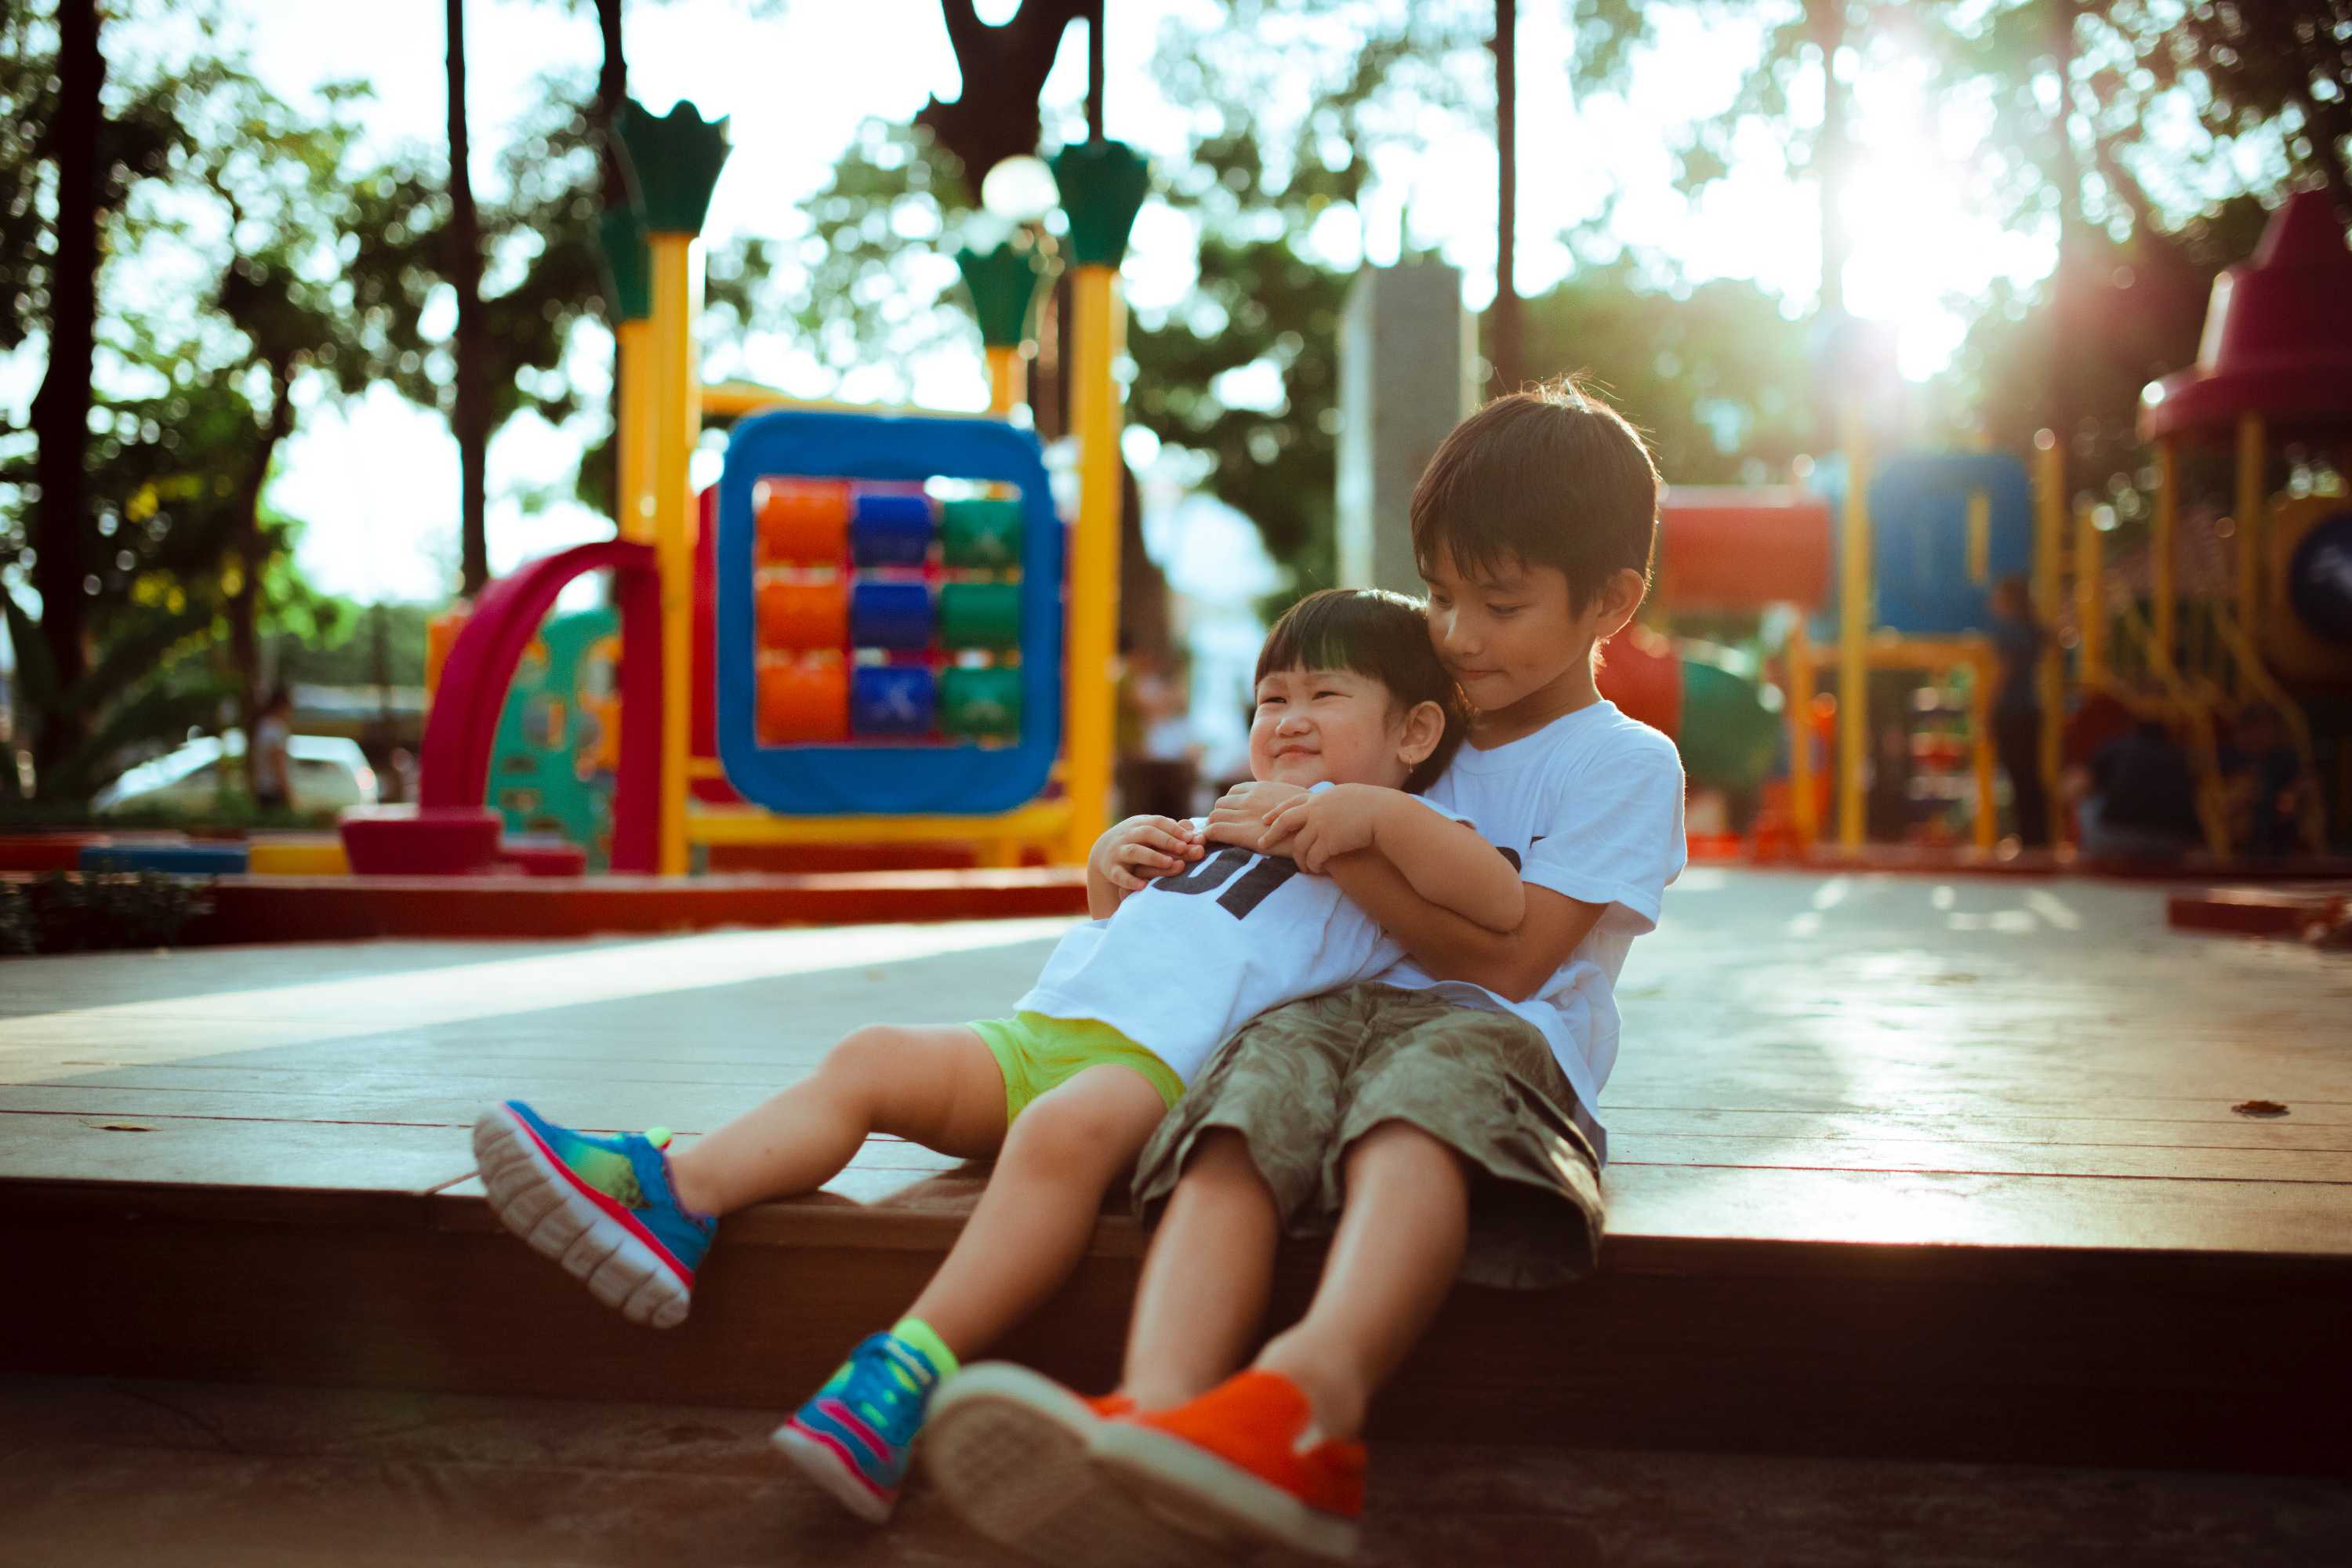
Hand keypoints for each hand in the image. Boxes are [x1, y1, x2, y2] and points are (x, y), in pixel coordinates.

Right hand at [1089, 815, 1204, 893]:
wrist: (1104, 853)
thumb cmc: (1139, 843)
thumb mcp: (1152, 834)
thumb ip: (1172, 832)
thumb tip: (1193, 829)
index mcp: (1141, 825)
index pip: (1158, 822)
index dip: (1174, 829)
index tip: (1190, 837)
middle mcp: (1129, 836)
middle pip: (1147, 833)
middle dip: (1166, 840)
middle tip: (1184, 848)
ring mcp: (1119, 852)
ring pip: (1134, 852)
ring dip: (1152, 856)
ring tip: (1170, 863)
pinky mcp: (1112, 870)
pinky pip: (1120, 875)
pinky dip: (1131, 881)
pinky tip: (1144, 886)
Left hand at [1204, 779, 1311, 854]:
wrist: (1319, 831)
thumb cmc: (1312, 818)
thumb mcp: (1296, 799)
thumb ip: (1281, 798)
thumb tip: (1281, 803)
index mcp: (1261, 788)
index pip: (1233, 792)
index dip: (1232, 805)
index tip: (1236, 817)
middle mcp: (1249, 799)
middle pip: (1221, 804)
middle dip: (1221, 816)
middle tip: (1228, 830)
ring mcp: (1244, 814)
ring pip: (1214, 816)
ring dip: (1215, 826)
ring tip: (1222, 839)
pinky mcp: (1242, 833)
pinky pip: (1214, 830)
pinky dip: (1210, 836)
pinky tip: (1215, 843)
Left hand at [1265, 783, 1388, 872]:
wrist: (1385, 814)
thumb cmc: (1374, 806)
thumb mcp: (1349, 796)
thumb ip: (1333, 802)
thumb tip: (1330, 805)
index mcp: (1321, 797)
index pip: (1292, 804)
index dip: (1277, 812)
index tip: (1265, 819)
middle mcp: (1316, 809)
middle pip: (1285, 822)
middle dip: (1271, 834)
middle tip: (1262, 844)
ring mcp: (1320, 825)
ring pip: (1300, 846)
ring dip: (1300, 860)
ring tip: (1304, 868)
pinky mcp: (1328, 842)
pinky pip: (1313, 858)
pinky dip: (1313, 866)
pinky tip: (1317, 870)